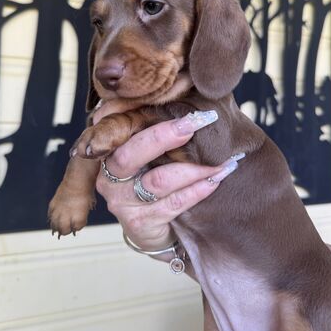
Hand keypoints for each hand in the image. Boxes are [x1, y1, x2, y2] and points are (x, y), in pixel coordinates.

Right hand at [94, 105, 240, 252]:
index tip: (180, 107)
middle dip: (166, 136)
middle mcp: (109, 177)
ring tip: (222, 159)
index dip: (146, 115)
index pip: (120, 128)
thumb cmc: (154, 183)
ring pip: (159, 180)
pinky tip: (216, 179)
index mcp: (110, 153)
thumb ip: (157, 131)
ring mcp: (122, 202)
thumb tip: (188, 100)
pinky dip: (198, 189)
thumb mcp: (150, 156)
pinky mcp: (139, 223)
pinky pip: (174, 203)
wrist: (154, 230)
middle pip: (132, 153)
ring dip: (194, 168)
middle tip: (200, 121)